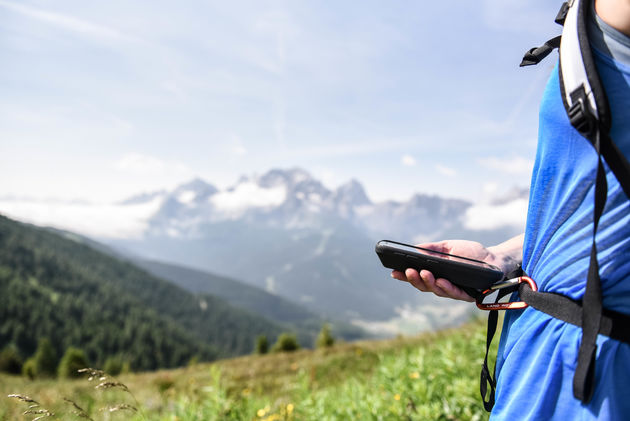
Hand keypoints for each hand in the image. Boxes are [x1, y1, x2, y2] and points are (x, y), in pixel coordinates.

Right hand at [391, 236, 522, 301]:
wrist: (496, 258)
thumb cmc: (472, 253)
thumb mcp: (449, 246)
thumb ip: (432, 249)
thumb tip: (414, 249)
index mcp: (437, 274)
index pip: (418, 277)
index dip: (406, 276)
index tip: (394, 272)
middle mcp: (444, 285)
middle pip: (425, 287)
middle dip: (415, 280)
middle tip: (408, 271)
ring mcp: (456, 291)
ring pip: (438, 291)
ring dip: (429, 283)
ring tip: (423, 273)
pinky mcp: (469, 295)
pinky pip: (455, 294)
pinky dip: (446, 288)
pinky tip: (440, 280)